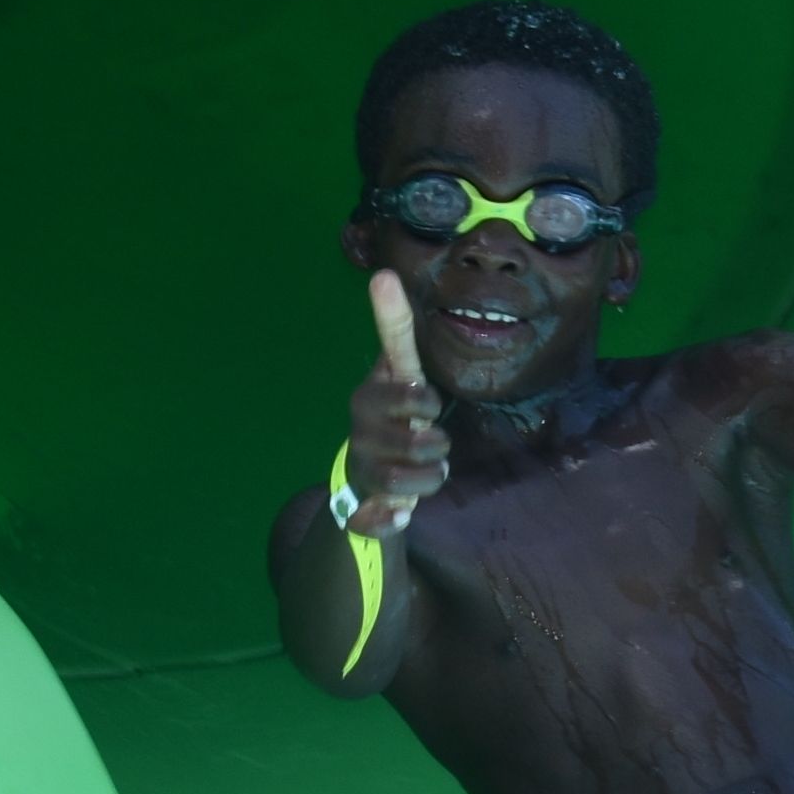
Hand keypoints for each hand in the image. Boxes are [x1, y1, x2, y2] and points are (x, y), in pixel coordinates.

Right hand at [343, 270, 451, 536]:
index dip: (423, 403)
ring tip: (429, 473)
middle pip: (413, 443)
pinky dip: (391, 520)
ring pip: (401, 482)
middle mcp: (360, 432)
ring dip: (427, 481)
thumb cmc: (393, 417)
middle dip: (435, 446)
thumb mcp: (399, 372)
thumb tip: (382, 273)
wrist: (364, 477)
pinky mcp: (358, 507)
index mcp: (370, 398)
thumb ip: (395, 329)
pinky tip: (400, 513)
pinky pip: (377, 520)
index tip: (427, 403)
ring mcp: (359, 469)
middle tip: (434, 442)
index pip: (405, 394)